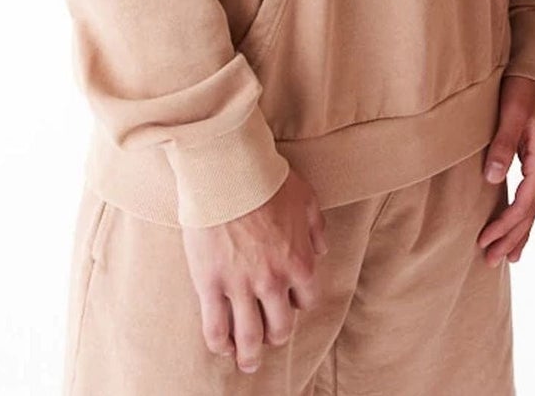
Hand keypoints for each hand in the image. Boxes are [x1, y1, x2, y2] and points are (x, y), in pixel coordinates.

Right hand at [181, 168, 327, 374]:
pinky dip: (220, 344)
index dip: (299, 305)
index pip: (307, 301)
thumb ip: (316, 229)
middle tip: (268, 340)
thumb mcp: (307, 199)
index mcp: (300, 261)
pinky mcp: (211, 285)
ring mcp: (241, 286)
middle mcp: (274, 281)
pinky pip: (215, 328)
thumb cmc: (269, 181)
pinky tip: (221, 346)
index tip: (290, 305)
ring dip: (249, 355)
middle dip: (276, 337)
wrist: (230, 173)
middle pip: (280, 327)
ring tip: (246, 361)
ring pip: (248, 337)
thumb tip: (322, 250)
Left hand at [476, 75, 534, 266]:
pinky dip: (520, 212)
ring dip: (517, 230)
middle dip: (512, 238)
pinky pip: (529, 192)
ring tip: (506, 255)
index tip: (485, 243)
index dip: (506, 226)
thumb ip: (504, 144)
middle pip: (531, 211)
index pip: (525, 203)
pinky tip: (513, 221)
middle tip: (491, 263)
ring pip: (531, 204)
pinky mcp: (534, 153)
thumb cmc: (524, 84)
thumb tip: (493, 180)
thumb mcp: (512, 111)